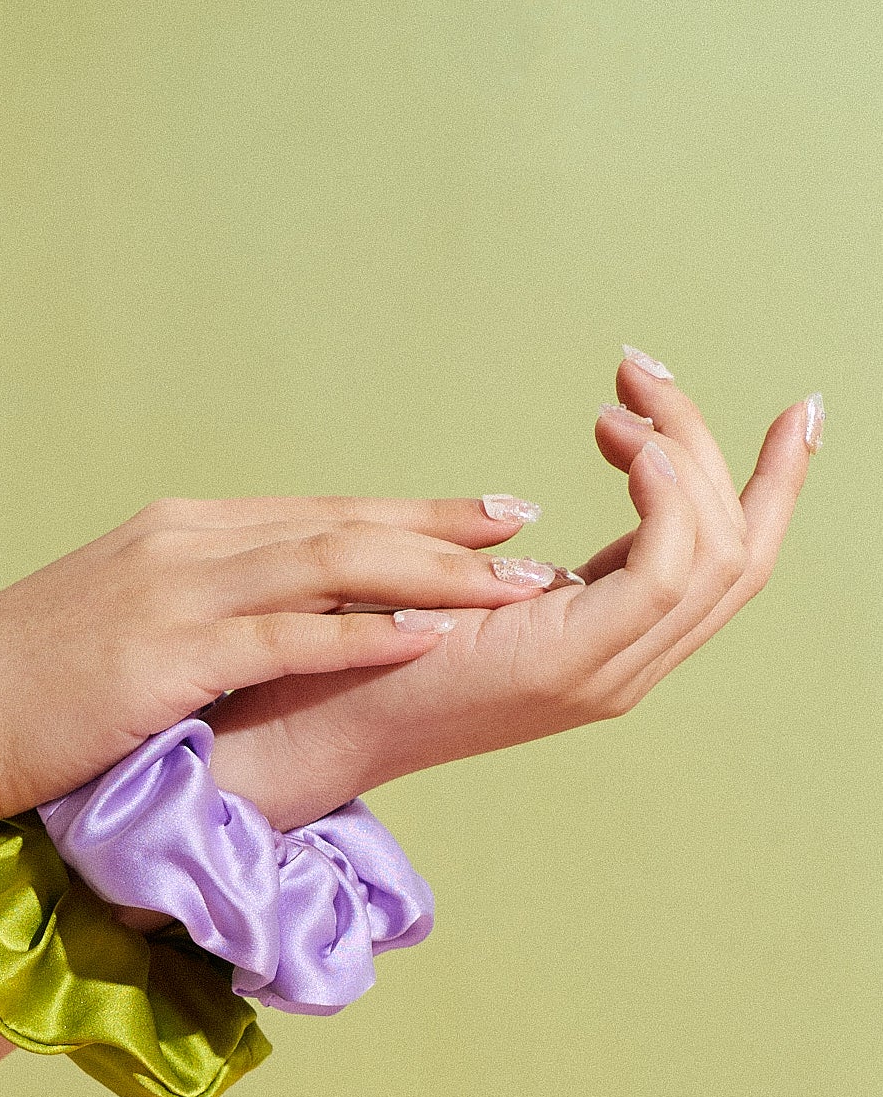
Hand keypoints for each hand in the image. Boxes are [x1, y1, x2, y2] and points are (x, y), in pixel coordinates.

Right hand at [0, 494, 561, 819]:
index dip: (409, 518)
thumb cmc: (23, 691)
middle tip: (528, 533)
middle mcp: (189, 542)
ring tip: (515, 582)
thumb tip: (267, 639)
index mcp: (181, 533)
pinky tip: (430, 634)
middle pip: (343, 523)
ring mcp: (177, 591)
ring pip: (333, 564)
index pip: (318, 515)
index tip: (484, 521)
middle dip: (445, 529)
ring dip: (434, 572)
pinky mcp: (166, 654)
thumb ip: (199, 614)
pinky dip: (365, 630)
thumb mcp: (122, 629)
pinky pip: (288, 634)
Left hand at [203, 356, 818, 829]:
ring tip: (620, 405)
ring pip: (718, 555)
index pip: (724, 566)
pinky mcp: (571, 660)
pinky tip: (626, 445)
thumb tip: (538, 517)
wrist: (304, 723)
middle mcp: (625, 667)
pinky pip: (664, 568)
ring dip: (684, 457)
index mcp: (606, 648)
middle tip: (657, 373)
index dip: (770, 485)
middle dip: (741, 455)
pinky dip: (664, 496)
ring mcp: (607, 672)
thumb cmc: (360, 653)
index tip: (793, 409)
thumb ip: (521, 574)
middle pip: (744, 556)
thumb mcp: (465, 600)